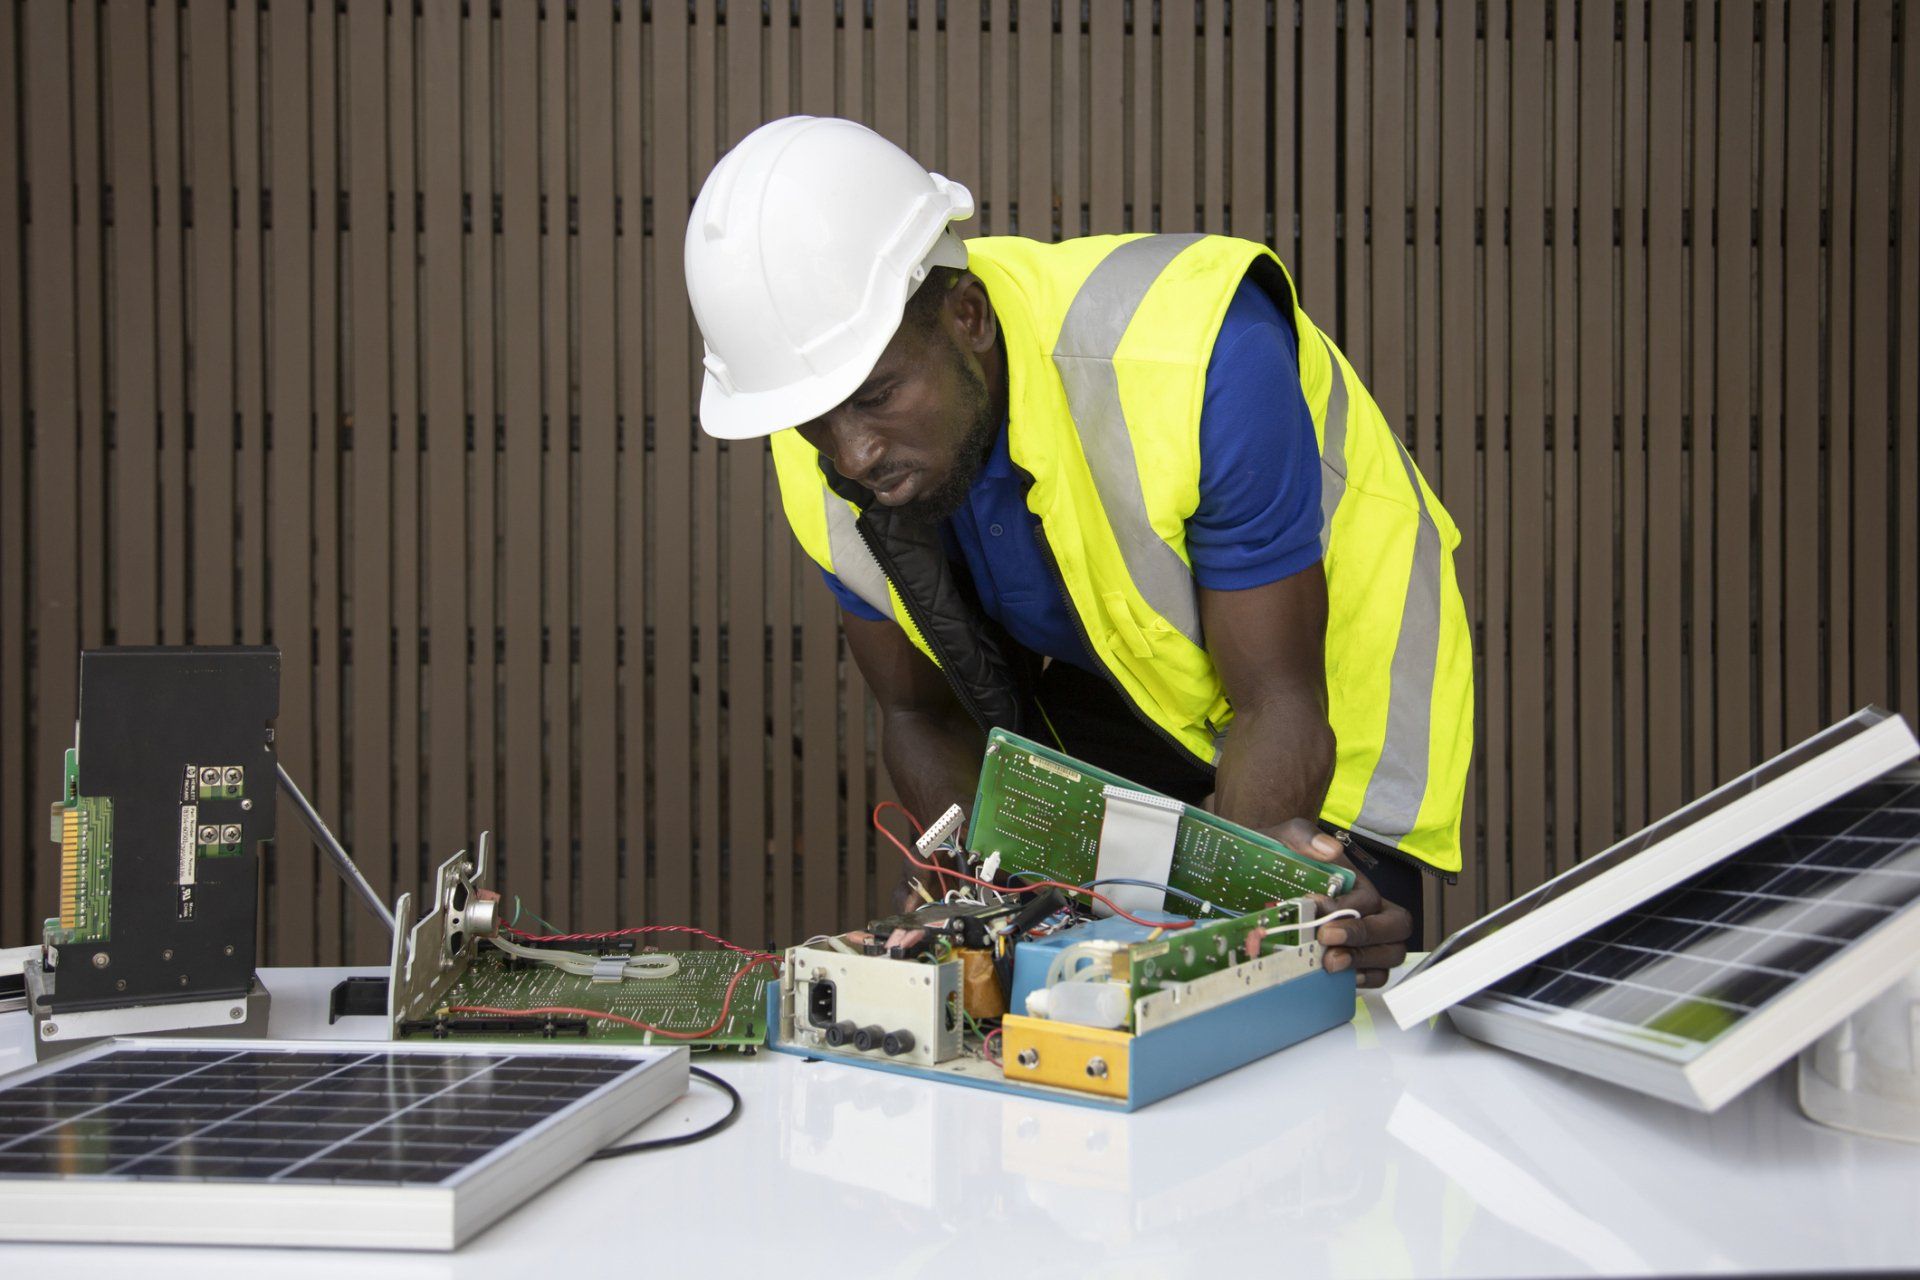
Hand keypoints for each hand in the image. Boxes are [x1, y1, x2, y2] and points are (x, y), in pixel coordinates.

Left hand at [1263, 818, 1412, 988]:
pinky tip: (1341, 975)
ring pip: (1392, 952)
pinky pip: (1380, 974)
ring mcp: (1369, 938)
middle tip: (1326, 938)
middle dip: (1363, 935)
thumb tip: (1329, 849)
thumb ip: (1306, 837)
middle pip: (1395, 926)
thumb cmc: (1283, 861)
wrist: (1262, 880)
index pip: (1369, 899)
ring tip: (1330, 962)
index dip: (1347, 908)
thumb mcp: (1289, 839)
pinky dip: (1367, 977)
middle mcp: (1371, 911)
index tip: (1316, 908)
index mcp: (1359, 885)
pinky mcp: (1358, 959)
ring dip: (1364, 959)